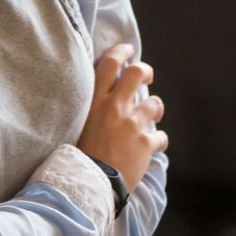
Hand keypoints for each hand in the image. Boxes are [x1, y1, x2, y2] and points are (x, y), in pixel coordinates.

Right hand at [76, 43, 168, 188]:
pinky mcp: (145, 143)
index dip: (122, 52)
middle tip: (146, 76)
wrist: (85, 185)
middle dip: (145, 71)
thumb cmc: (75, 158)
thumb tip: (97, 100)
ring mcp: (132, 124)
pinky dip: (157, 142)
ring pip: (154, 103)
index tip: (128, 50)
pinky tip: (152, 148)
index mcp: (94, 102)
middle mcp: (115, 107)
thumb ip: (88, 110)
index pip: (110, 63)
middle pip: (137, 73)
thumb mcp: (75, 126)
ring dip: (155, 108)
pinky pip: (160, 137)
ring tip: (153, 115)